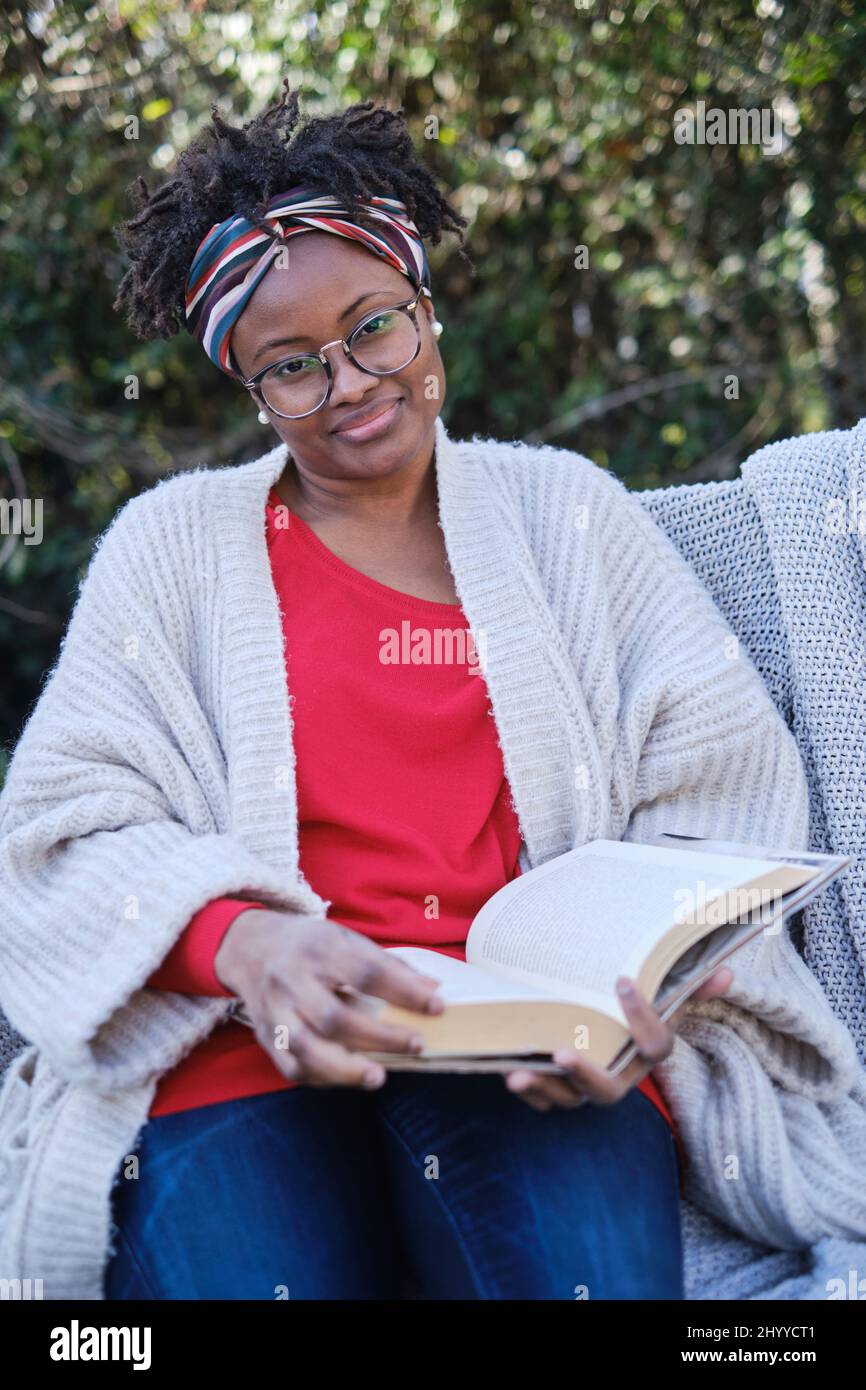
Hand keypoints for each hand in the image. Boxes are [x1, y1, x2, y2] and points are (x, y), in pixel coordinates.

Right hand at [214, 907, 443, 1089]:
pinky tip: (350, 1077)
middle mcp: (291, 979)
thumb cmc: (310, 945)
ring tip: (379, 1076)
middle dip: (379, 1036)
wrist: (251, 947)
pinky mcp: (265, 1037)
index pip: (365, 972)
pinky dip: (324, 1078)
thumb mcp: (346, 938)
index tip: (437, 1007)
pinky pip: (292, 1067)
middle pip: (333, 1017)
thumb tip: (432, 992)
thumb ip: (387, 966)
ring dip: (346, 1068)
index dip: (404, 991)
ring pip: (306, 1048)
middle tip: (416, 1044)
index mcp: (319, 948)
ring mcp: (274, 1011)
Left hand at [504, 965, 733, 1111]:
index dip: (643, 1019)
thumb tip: (726, 972)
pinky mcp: (558, 1087)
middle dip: (585, 1074)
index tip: (623, 981)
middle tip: (563, 1053)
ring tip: (517, 1073)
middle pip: (608, 1090)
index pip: (656, 1047)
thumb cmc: (634, 1009)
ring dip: (543, 1087)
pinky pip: (542, 1099)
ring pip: (567, 1098)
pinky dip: (527, 1091)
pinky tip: (507, 1072)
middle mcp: (618, 1076)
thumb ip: (692, 984)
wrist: (603, 1026)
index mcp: (646, 1053)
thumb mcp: (663, 995)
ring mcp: (586, 1087)